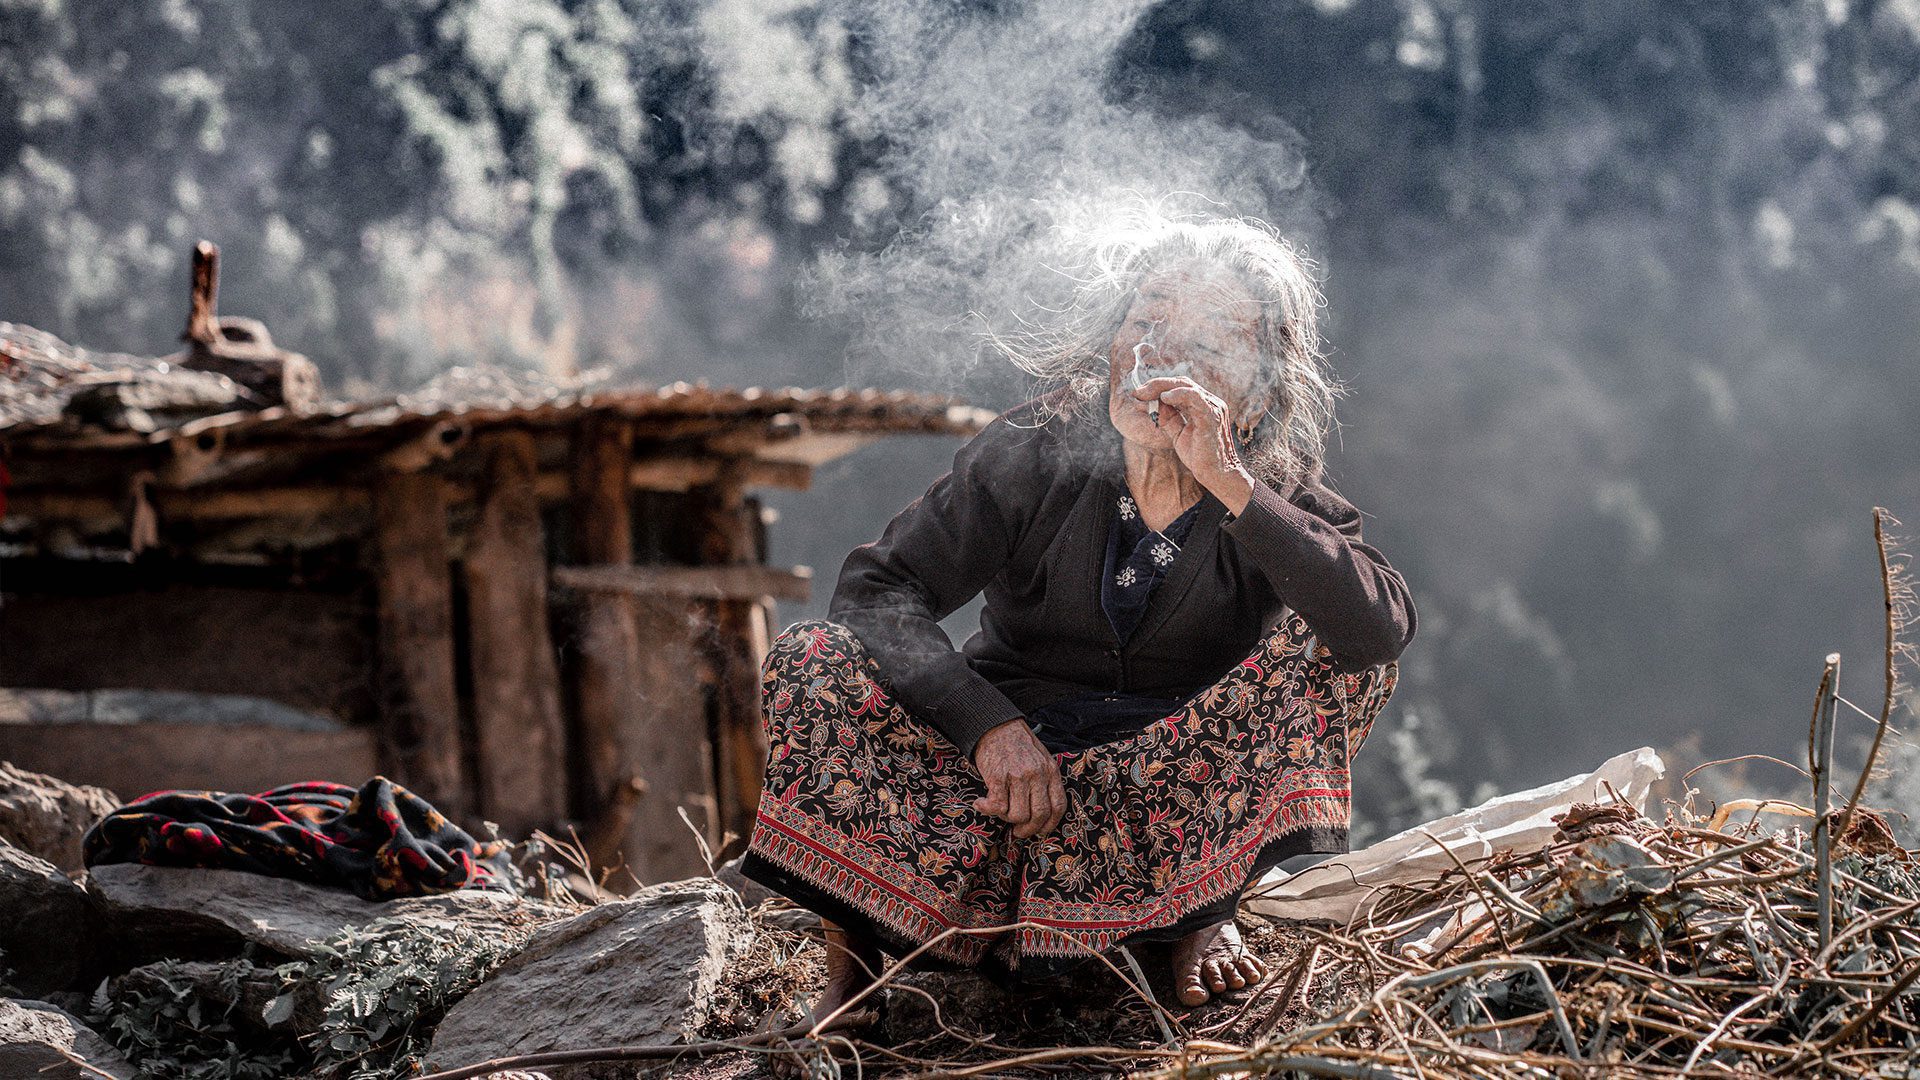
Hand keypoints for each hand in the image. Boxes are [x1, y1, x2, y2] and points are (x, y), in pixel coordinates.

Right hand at [971, 718, 1066, 839]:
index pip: (1058, 806)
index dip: (1050, 824)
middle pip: (1038, 814)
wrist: (995, 725)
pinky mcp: (998, 776)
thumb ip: (1045, 782)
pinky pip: (996, 806)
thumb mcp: (1041, 759)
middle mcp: (1037, 774)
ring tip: (998, 810)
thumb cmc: (1018, 745)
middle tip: (1018, 832)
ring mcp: (1018, 776)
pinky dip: (987, 809)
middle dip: (1028, 829)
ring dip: (1005, 818)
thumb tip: (1041, 815)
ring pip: (1017, 814)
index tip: (1040, 831)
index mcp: (1050, 771)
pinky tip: (980, 804)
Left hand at [1132, 376, 1254, 513]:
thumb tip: (1153, 405)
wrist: (1216, 474)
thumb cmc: (1200, 457)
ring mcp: (1213, 407)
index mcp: (1204, 406)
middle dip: (1156, 384)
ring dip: (1162, 387)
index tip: (1139, 394)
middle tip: (1137, 392)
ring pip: (1186, 386)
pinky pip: (1194, 397)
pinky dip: (1177, 394)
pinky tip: (1163, 398)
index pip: (1180, 387)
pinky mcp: (1212, 415)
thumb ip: (1168, 418)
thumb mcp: (1178, 433)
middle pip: (1181, 382)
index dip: (1159, 387)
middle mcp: (1210, 402)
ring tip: (1145, 394)